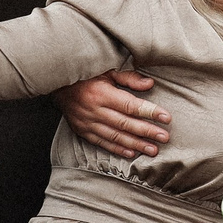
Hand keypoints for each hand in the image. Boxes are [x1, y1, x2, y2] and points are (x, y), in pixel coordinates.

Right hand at [54, 70, 171, 159]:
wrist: (56, 84)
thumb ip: (128, 78)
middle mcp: (95, 110)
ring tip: (153, 150)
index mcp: (102, 93)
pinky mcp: (82, 131)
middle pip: (126, 124)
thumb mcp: (106, 70)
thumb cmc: (85, 75)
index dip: (149, 112)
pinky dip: (117, 149)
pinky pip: (102, 143)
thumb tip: (149, 84)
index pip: (131, 105)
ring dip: (136, 144)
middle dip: (147, 131)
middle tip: (164, 137)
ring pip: (116, 137)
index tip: (166, 117)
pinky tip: (131, 153)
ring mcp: (88, 123)